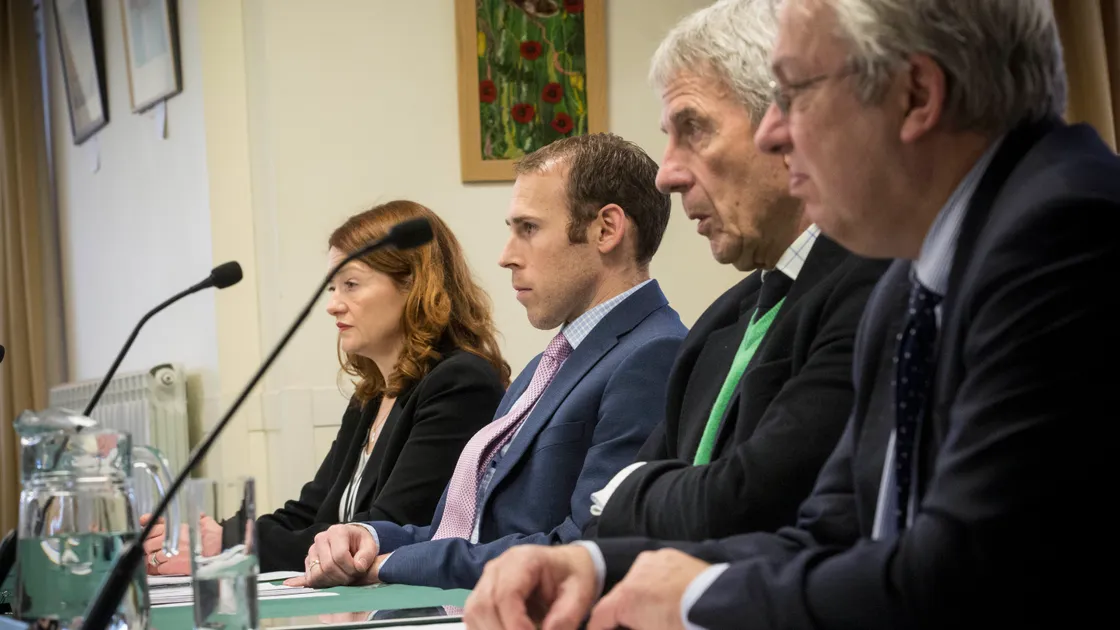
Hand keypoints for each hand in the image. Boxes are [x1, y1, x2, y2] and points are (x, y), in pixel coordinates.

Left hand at [140, 513, 221, 575]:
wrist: (220, 552)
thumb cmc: (214, 538)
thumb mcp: (205, 522)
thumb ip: (197, 517)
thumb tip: (197, 514)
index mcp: (176, 527)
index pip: (153, 527)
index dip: (149, 529)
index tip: (146, 528)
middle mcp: (170, 540)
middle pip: (148, 543)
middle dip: (150, 545)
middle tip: (156, 546)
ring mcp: (169, 554)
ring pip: (150, 557)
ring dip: (154, 557)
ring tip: (162, 557)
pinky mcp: (172, 567)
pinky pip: (158, 568)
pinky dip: (161, 568)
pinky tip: (168, 565)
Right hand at [283, 524, 378, 587]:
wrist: (350, 541)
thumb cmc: (360, 543)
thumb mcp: (370, 545)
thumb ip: (367, 555)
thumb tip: (359, 566)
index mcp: (337, 531)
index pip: (340, 555)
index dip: (350, 568)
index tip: (359, 570)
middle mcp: (321, 539)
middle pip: (328, 566)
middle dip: (343, 577)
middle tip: (352, 577)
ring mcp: (312, 550)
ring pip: (317, 574)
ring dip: (333, 581)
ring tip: (344, 577)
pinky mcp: (308, 561)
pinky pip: (311, 579)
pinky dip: (323, 583)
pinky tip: (334, 579)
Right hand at [464, 545, 597, 629]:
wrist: (567, 566)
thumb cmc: (573, 576)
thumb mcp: (580, 594)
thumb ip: (565, 617)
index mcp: (523, 560)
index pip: (506, 595)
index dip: (514, 625)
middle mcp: (497, 568)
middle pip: (483, 605)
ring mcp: (486, 580)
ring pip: (474, 613)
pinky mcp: (482, 595)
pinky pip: (474, 618)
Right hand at [586, 549, 709, 629]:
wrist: (719, 605)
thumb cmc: (684, 624)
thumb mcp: (653, 629)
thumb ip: (635, 624)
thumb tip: (635, 622)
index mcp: (627, 599)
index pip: (600, 615)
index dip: (598, 627)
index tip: (600, 629)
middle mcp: (635, 574)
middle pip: (620, 596)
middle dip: (624, 611)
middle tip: (633, 622)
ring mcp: (653, 561)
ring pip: (638, 581)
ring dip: (642, 595)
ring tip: (657, 610)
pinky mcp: (670, 555)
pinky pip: (655, 570)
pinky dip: (657, 582)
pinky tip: (669, 594)